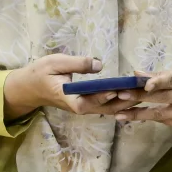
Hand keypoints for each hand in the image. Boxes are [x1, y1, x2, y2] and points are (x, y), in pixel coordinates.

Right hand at [4, 54, 134, 117]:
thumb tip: (98, 64)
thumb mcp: (56, 63)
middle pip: (105, 109)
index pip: (89, 102)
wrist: (29, 87)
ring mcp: (84, 108)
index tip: (117, 89)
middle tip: (139, 92)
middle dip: (123, 101)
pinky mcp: (87, 104)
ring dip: (124, 103)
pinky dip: (119, 102)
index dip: (103, 97)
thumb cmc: (41, 73)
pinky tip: (132, 95)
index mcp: (70, 100)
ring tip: (142, 93)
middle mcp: (79, 107)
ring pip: (108, 109)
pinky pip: (105, 106)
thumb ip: (77, 63)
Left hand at [112, 68, 171, 133]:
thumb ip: (163, 75)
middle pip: (162, 97)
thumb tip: (136, 73)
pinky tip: (135, 115)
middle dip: (139, 97)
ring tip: (119, 114)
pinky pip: (164, 119)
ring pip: (159, 114)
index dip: (159, 81)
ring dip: (137, 113)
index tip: (145, 84)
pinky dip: (150, 116)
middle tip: (120, 95)